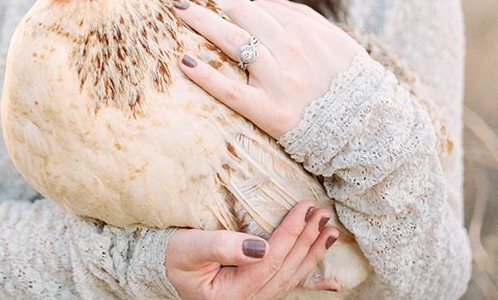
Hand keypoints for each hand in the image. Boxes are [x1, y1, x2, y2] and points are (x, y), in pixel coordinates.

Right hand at [165, 201, 339, 299]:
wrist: (164, 269)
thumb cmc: (173, 256)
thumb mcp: (189, 248)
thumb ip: (221, 246)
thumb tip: (261, 247)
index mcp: (233, 293)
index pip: (270, 260)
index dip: (290, 233)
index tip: (304, 207)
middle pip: (286, 269)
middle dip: (307, 239)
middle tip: (322, 213)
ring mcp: (254, 298)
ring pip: (291, 276)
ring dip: (313, 253)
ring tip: (330, 232)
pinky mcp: (255, 290)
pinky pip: (288, 286)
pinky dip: (312, 283)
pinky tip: (334, 283)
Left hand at [174, 0, 364, 138]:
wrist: (370, 129)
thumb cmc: (349, 83)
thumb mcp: (336, 40)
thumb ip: (301, 16)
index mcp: (304, 32)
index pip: (257, 9)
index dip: (229, 5)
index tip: (210, 4)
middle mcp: (290, 50)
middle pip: (241, 18)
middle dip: (210, 5)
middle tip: (181, 1)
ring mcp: (278, 80)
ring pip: (232, 43)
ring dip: (201, 23)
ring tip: (176, 12)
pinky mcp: (269, 110)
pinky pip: (229, 90)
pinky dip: (205, 75)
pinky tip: (183, 62)